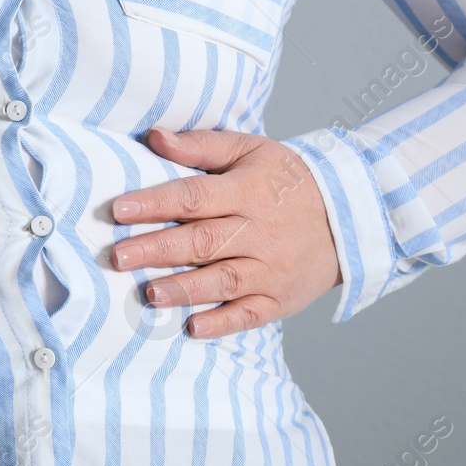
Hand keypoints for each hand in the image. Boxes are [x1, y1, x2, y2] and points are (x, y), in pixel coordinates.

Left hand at [110, 127, 339, 337]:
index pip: (194, 196)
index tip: (118, 210)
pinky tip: (193, 328)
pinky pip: (251, 314)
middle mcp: (260, 232)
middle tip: (119, 257)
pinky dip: (223, 323)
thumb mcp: (250, 149)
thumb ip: (201, 145)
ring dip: (185, 289)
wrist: (348, 217)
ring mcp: (272, 269)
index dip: (155, 203)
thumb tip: (153, 137)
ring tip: (149, 293)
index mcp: (248, 191)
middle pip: (203, 241)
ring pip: (224, 280)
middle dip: (158, 249)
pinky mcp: (280, 299)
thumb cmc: (285, 181)